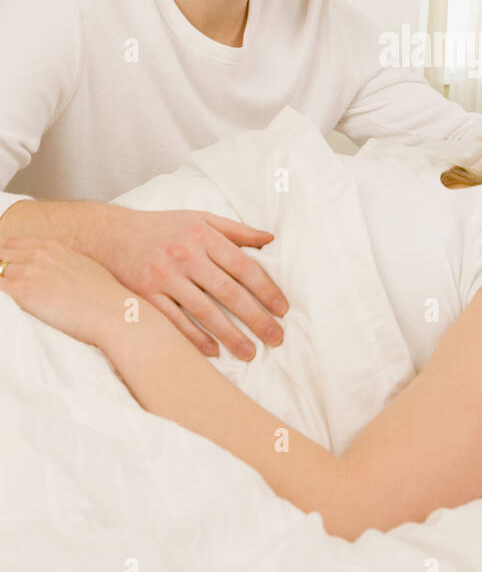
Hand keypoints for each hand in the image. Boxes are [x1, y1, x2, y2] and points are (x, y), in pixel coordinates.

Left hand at [0, 238, 129, 346]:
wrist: (111, 312)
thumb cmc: (104, 296)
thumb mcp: (84, 266)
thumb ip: (63, 263)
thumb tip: (55, 275)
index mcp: (54, 247)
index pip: (14, 243)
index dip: (6, 255)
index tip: (6, 265)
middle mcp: (39, 255)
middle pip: (2, 255)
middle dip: (1, 267)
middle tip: (6, 281)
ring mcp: (30, 272)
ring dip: (4, 283)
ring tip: (17, 295)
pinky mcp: (23, 292)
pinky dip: (1, 292)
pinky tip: (11, 302)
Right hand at [97, 208, 287, 359]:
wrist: (110, 235)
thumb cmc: (163, 227)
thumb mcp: (200, 219)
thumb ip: (236, 230)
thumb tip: (271, 239)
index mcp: (202, 235)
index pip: (243, 265)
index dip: (266, 289)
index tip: (282, 309)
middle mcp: (184, 255)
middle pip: (228, 291)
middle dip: (255, 317)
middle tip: (276, 337)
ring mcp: (163, 276)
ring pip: (203, 311)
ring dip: (229, 335)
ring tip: (250, 352)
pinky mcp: (145, 295)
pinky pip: (174, 321)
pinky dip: (194, 338)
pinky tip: (214, 351)